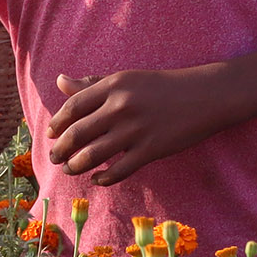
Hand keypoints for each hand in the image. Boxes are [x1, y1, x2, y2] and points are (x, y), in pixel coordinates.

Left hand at [44, 68, 230, 185]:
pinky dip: (104, 178)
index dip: (57, 123)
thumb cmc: (161, 86)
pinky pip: (119, 170)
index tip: (50, 134)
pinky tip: (97, 179)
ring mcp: (136, 129)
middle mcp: (120, 106)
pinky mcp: (151, 149)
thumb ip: (92, 84)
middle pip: (78, 133)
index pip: (72, 106)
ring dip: (76, 165)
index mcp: (113, 85)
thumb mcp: (126, 78)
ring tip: (70, 169)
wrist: (206, 95)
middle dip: (60, 149)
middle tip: (54, 157)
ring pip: (93, 154)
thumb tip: (60, 82)